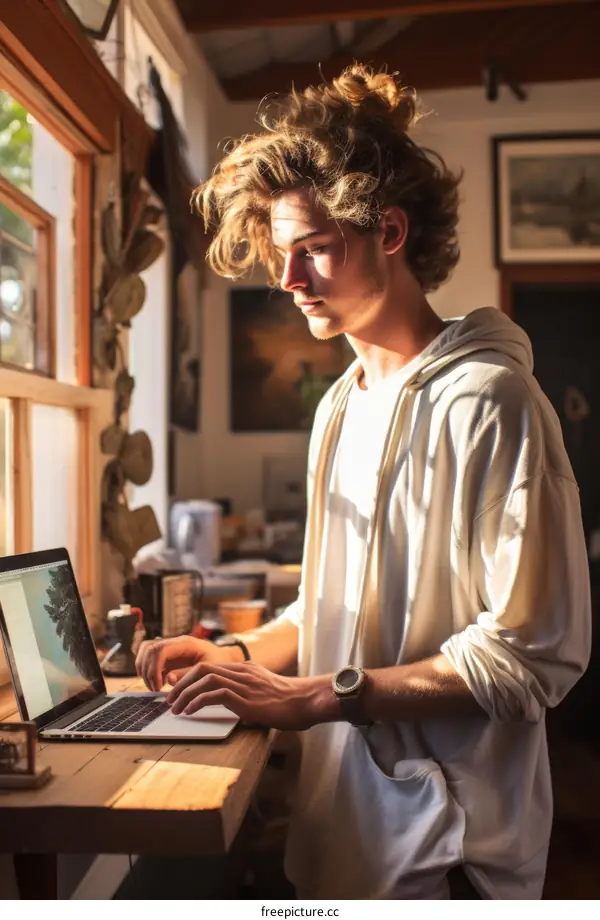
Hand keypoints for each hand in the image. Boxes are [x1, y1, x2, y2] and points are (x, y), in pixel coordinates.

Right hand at [135, 635, 235, 691]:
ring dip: (144, 669)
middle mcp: (175, 643)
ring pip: (146, 650)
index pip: (160, 650)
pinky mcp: (168, 656)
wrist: (225, 658)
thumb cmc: (220, 663)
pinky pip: (150, 658)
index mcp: (185, 643)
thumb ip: (187, 674)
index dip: (154, 668)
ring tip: (154, 687)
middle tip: (155, 689)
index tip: (159, 686)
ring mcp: (170, 648)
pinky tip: (157, 683)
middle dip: (147, 670)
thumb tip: (168, 679)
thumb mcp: (208, 671)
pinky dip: (147, 669)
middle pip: (148, 648)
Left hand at [166, 661, 338, 730]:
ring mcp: (243, 683)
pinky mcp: (245, 698)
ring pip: (204, 679)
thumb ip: (251, 693)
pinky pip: (214, 695)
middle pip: (202, 668)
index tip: (178, 690)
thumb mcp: (267, 691)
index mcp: (246, 669)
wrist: (307, 701)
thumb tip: (239, 706)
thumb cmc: (292, 702)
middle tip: (170, 700)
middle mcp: (242, 672)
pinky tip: (191, 712)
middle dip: (181, 683)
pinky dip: (197, 702)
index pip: (210, 666)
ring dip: (184, 693)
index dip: (189, 677)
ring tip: (175, 708)